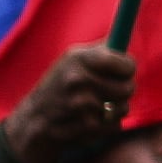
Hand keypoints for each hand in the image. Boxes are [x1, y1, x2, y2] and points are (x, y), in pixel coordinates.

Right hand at [2, 43, 141, 162]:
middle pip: (128, 87)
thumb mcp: (72, 60)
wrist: (33, 119)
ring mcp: (80, 104)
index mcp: (78, 58)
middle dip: (123, 91)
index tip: (125, 71)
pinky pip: (115, 126)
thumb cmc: (59, 85)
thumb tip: (125, 36)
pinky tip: (90, 121)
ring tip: (97, 106)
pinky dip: (107, 126)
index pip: (125, 63)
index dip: (128, 68)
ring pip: (123, 108)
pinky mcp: (83, 126)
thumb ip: (101, 51)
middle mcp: (78, 79)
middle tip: (111, 91)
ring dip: (115, 110)